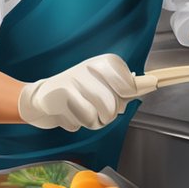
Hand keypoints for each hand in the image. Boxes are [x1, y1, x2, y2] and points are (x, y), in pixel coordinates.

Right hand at [17, 54, 140, 130]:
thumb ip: (122, 87)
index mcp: (100, 64)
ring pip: (96, 116)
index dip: (128, 92)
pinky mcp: (56, 99)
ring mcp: (70, 83)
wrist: (41, 96)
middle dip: (108, 115)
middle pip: (112, 105)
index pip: (126, 81)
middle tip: (100, 111)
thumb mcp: (101, 82)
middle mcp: (86, 70)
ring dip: (93, 121)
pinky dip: (75, 123)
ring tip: (83, 112)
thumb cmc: (77, 91)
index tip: (125, 94)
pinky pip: (78, 122)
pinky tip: (68, 113)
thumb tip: (147, 86)